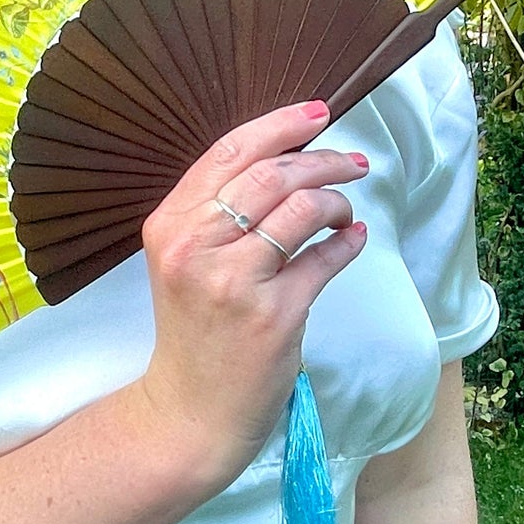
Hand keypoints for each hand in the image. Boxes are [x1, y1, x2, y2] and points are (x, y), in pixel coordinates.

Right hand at [131, 100, 367, 494]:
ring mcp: (234, 282)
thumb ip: (216, 211)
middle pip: (271, 175)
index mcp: (169, 224)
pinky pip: (323, 259)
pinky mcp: (273, 316)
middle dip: (321, 159)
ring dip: (336, 199)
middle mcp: (196, 246)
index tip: (318, 112)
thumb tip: (286, 157)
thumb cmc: (193, 328)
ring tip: (345, 208)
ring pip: (301, 209)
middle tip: (351, 161)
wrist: (189, 411)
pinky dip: (347, 242)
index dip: (279, 124)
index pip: (229, 152)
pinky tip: (354, 236)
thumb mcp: (183, 259)